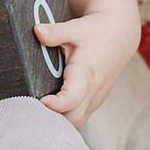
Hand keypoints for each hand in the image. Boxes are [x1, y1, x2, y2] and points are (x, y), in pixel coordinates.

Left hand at [34, 11, 139, 127]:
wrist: (119, 35)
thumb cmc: (96, 32)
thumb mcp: (76, 28)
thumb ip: (56, 32)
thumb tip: (37, 31)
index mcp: (87, 74)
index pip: (73, 98)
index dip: (56, 104)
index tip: (41, 100)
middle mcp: (93, 91)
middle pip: (72, 119)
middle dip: (51, 118)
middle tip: (29, 107)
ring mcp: (95, 99)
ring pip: (76, 121)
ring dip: (57, 120)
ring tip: (35, 109)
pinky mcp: (93, 101)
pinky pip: (78, 116)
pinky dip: (64, 116)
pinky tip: (47, 108)